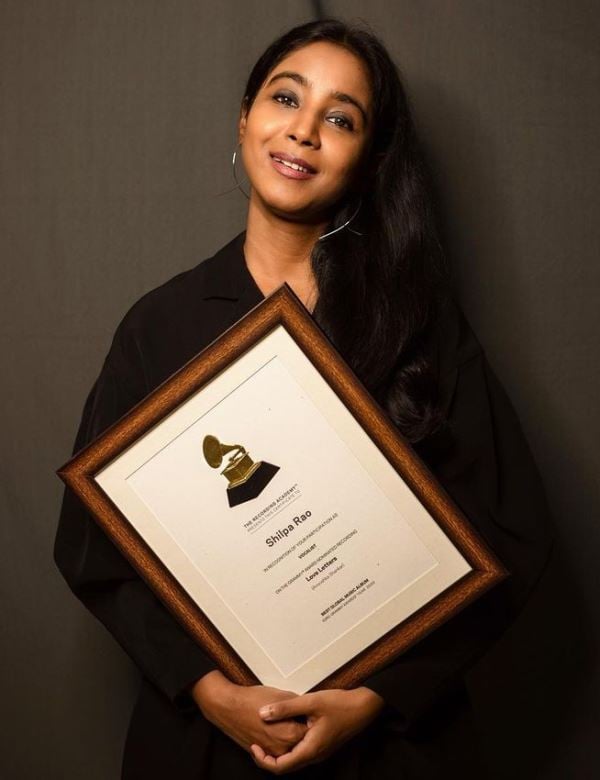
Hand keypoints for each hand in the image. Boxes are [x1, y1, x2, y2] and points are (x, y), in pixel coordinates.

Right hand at [190, 670, 308, 757]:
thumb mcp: (282, 695)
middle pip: (300, 740)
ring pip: (288, 745)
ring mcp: (271, 752)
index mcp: (290, 734)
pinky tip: (275, 727)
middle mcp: (282, 747)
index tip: (307, 712)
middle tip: (296, 714)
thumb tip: (307, 709)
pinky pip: (276, 749)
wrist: (229, 707)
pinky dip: (279, 741)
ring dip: (289, 735)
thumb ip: (298, 705)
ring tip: (285, 719)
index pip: (309, 730)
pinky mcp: (262, 751)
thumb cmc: (253, 700)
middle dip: (300, 728)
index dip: (308, 719)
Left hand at [249, 686, 385, 773]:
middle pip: (286, 767)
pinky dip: (288, 747)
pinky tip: (283, 732)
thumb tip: (261, 714)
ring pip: (293, 760)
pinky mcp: (322, 745)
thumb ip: (285, 708)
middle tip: (254, 743)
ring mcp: (320, 752)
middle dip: (268, 758)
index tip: (253, 745)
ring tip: (265, 738)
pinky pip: (301, 753)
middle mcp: (314, 756)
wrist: (364, 707)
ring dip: (278, 753)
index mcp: (310, 750)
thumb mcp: (310, 702)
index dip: (263, 760)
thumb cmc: (339, 704)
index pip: (281, 767)